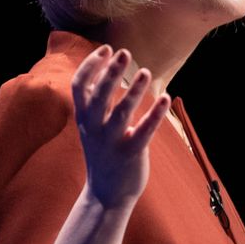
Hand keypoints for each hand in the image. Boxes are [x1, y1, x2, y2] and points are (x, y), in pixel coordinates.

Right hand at [71, 46, 170, 208]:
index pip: (79, 85)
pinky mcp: (131, 154)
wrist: (106, 195)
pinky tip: (165, 97)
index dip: (91, 65)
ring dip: (133, 90)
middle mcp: (94, 128)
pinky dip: (155, 114)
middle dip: (111, 72)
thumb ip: (95, 101)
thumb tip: (106, 67)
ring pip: (121, 113)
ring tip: (146, 72)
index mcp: (84, 118)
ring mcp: (111, 142)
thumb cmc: (103, 152)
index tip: (106, 49)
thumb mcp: (91, 126)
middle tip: (124, 52)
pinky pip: (144, 131)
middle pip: (99, 95)